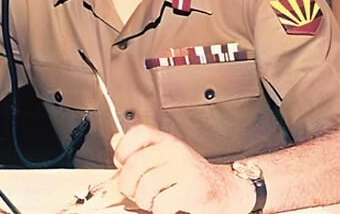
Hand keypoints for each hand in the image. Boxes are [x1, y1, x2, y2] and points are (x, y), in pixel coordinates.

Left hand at [111, 125, 255, 213]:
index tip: (123, 165)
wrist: (225, 190)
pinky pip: (161, 203)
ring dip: (146, 201)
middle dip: (129, 186)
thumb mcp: (164, 162)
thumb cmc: (191, 179)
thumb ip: (140, 156)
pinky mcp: (191, 188)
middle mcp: (174, 150)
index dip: (123, 151)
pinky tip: (170, 206)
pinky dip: (161, 210)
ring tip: (156, 201)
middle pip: (133, 164)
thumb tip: (115, 146)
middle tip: (138, 193)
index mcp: (166, 141)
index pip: (137, 133)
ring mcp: (183, 167)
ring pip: (145, 186)